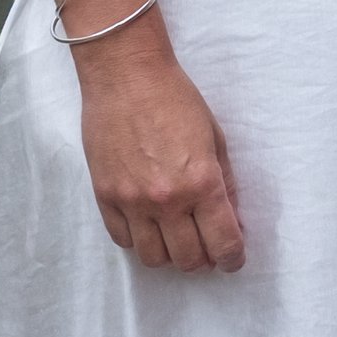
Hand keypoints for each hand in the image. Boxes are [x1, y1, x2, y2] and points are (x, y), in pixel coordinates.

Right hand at [73, 17, 245, 271]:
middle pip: (188, 260)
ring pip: (153, 257)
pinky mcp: (104, 196)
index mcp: (201, 183)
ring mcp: (131, 201)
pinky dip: (139, 239)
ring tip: (176, 235)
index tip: (233, 259)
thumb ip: (225, 185)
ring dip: (170, 253)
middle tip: (206, 244)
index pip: (222, 243)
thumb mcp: (215, 139)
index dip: (232, 258)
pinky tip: (148, 223)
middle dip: (204, 258)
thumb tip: (232, 221)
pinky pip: (123, 239)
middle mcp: (166, 200)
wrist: (126, 76)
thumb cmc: (176, 100)